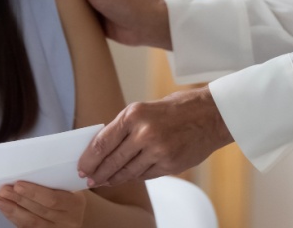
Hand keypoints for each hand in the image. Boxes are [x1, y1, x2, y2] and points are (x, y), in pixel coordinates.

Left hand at [0, 181, 85, 226]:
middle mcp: (67, 220)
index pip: (53, 199)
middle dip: (19, 199)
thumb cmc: (69, 195)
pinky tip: (5, 209)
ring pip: (32, 223)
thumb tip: (25, 171)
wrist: (77, 215)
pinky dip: (14, 218)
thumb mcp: (69, 187)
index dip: (34, 192)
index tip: (18, 184)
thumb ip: (53, 182)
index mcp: (74, 204)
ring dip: (12, 210)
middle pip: (40, 211)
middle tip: (4, 190)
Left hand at [78, 87, 232, 186]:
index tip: (82, 167)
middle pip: (113, 161)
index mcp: (134, 115)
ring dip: (114, 179)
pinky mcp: (170, 165)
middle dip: (98, 173)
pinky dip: (135, 177)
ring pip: (128, 172)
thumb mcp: (144, 109)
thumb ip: (125, 127)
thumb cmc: (176, 109)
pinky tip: (127, 178)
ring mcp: (158, 151)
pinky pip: (146, 175)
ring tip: (105, 181)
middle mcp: (144, 133)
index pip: (102, 142)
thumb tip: (102, 147)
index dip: (89, 159)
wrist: (210, 115)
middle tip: (89, 179)